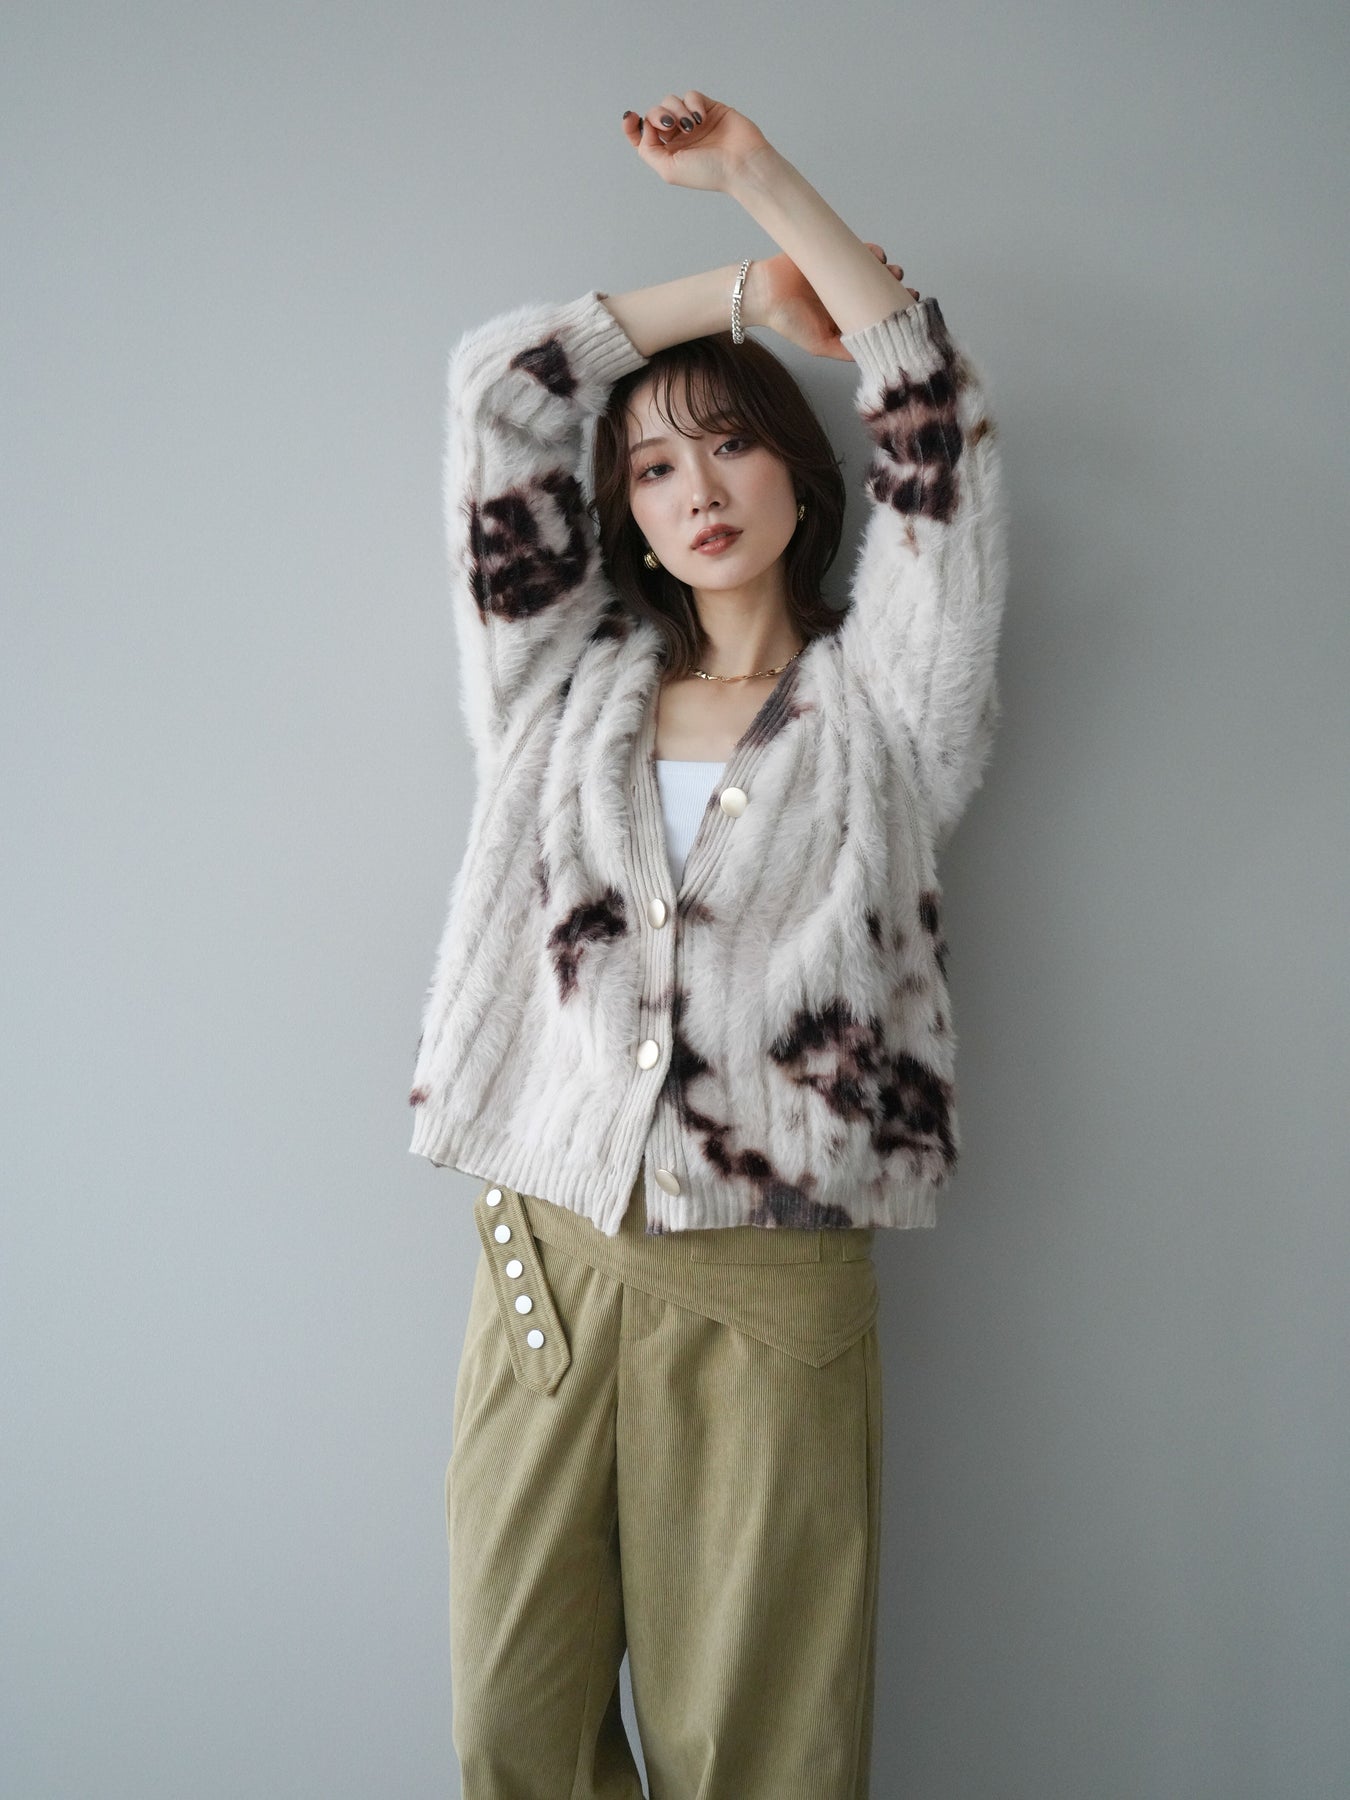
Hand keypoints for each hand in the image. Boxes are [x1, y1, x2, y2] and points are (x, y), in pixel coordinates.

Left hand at [620, 90, 769, 192]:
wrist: (741, 164)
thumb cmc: (708, 172)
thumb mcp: (668, 169)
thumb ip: (647, 149)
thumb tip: (644, 125)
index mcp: (668, 153)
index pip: (642, 135)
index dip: (632, 125)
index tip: (630, 117)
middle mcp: (679, 137)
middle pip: (655, 114)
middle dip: (657, 116)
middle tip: (670, 125)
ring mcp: (694, 122)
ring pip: (671, 101)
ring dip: (676, 110)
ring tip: (691, 126)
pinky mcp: (709, 108)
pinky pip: (691, 95)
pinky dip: (692, 103)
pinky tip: (700, 118)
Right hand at [750, 244, 919, 360]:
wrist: (765, 294)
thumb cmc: (789, 322)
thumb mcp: (819, 344)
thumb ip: (844, 351)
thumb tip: (872, 357)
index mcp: (846, 313)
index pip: (875, 308)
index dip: (894, 307)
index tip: (909, 308)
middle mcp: (846, 292)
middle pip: (878, 286)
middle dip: (895, 286)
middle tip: (904, 289)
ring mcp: (841, 271)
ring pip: (872, 267)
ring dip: (887, 268)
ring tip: (893, 272)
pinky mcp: (833, 252)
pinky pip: (857, 248)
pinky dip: (871, 251)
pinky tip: (878, 256)